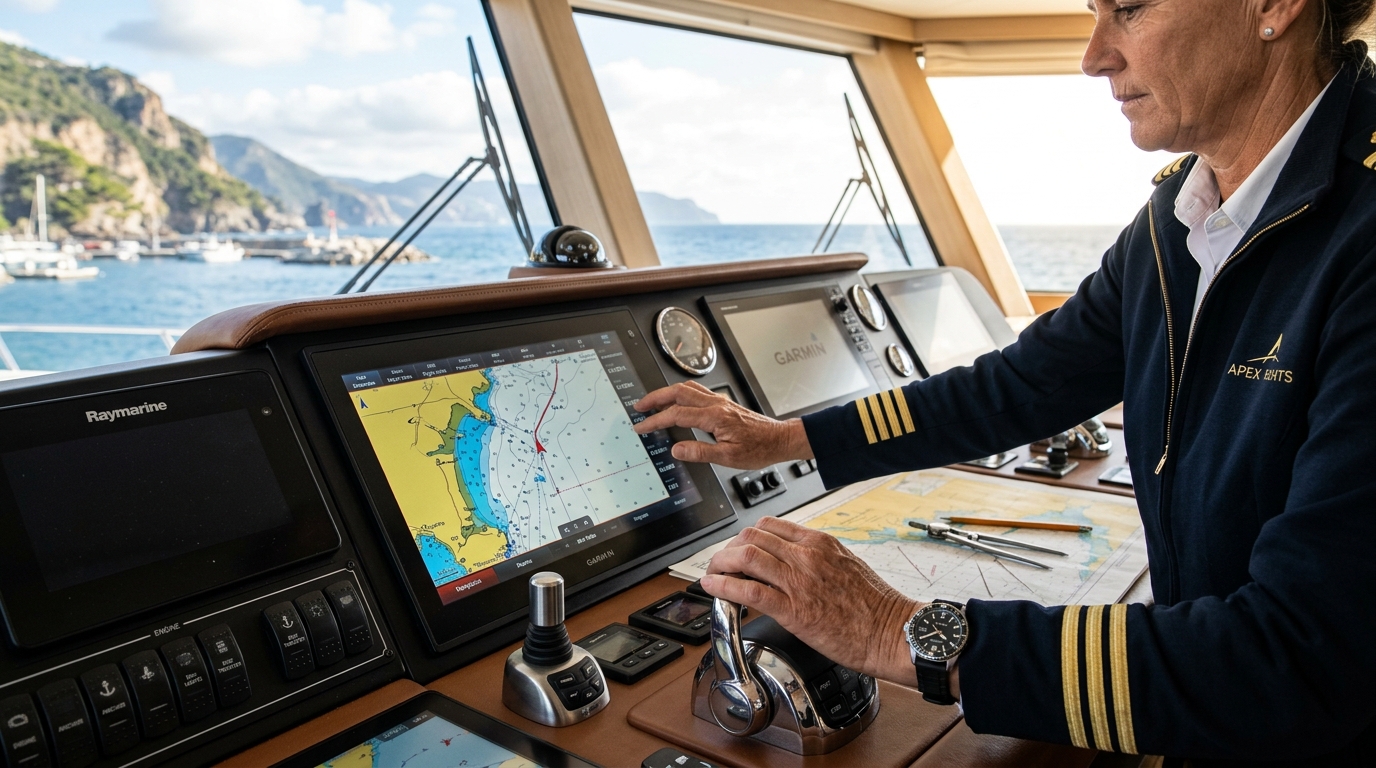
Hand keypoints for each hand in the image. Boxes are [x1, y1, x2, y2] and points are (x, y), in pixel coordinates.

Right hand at [633, 381, 812, 468]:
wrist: (779, 440)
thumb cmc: (759, 448)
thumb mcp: (728, 458)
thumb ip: (700, 453)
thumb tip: (677, 449)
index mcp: (715, 417)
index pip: (677, 415)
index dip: (656, 420)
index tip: (642, 426)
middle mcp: (716, 405)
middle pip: (678, 393)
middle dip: (655, 398)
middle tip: (639, 406)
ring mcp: (720, 402)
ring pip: (687, 389)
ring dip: (667, 393)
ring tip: (652, 402)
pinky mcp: (723, 404)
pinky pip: (697, 392)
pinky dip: (680, 394)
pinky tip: (677, 401)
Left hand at [700, 517, 921, 686]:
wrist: (891, 632)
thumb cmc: (875, 606)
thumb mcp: (846, 564)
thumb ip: (817, 558)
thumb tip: (791, 561)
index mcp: (819, 543)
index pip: (769, 526)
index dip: (744, 536)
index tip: (737, 549)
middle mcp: (806, 555)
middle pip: (751, 536)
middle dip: (727, 548)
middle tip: (719, 563)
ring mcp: (799, 580)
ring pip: (745, 556)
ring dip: (720, 564)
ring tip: (712, 574)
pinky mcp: (793, 609)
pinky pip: (749, 590)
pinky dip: (724, 586)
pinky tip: (714, 588)